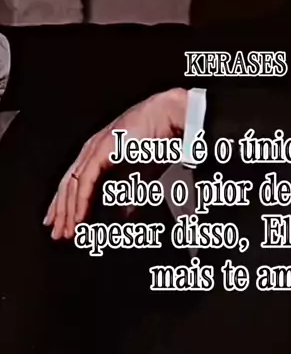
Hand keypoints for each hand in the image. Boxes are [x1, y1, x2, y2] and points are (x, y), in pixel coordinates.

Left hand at [44, 88, 186, 239]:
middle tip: (59, 235)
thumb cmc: (157, 140)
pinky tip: (79, 217)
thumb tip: (125, 215)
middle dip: (62, 213)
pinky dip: (80, 202)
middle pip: (67, 186)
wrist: (169, 118)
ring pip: (72, 186)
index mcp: (97, 154)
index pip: (73, 183)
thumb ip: (131, 196)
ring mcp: (94, 149)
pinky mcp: (101, 151)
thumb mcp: (141, 176)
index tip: (63, 223)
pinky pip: (85, 182)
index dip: (66, 205)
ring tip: (68, 231)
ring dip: (69, 211)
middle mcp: (90, 151)